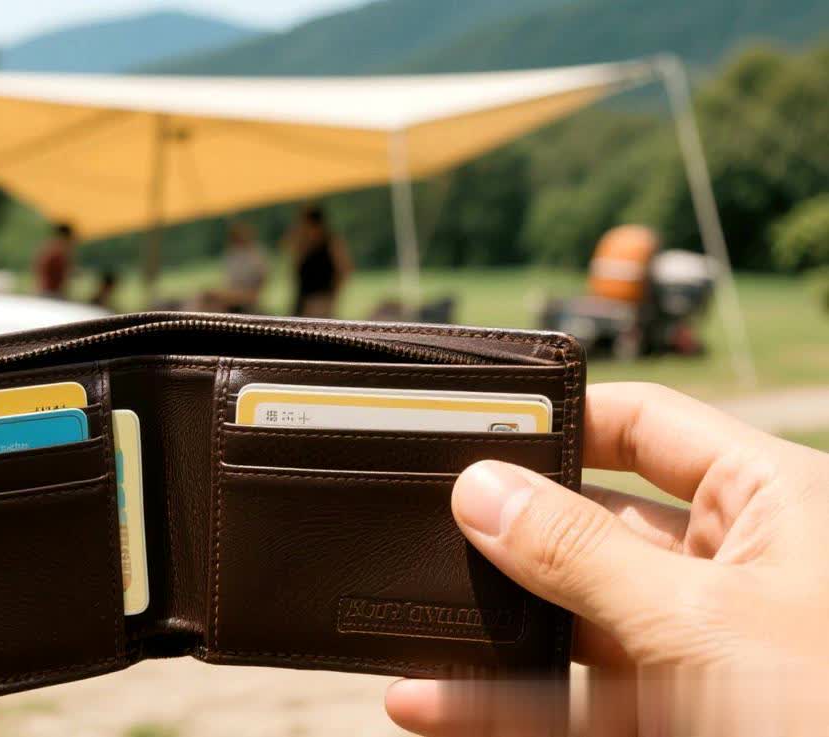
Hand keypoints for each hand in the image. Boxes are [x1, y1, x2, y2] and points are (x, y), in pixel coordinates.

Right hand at [386, 382, 828, 735]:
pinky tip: (430, 700)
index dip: (562, 420)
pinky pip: (563, 699)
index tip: (474, 430)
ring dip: (491, 626)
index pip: (645, 425)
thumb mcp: (704, 621)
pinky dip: (496, 702)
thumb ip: (581, 551)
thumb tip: (483, 490)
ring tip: (410, 615)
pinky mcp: (667, 717)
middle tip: (422, 527)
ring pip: (569, 621)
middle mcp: (728, 569)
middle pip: (592, 524)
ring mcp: (692, 650)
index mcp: (767, 505)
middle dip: (508, 532)